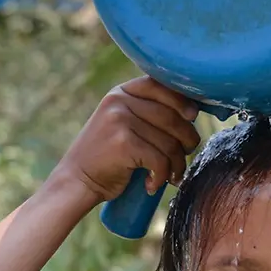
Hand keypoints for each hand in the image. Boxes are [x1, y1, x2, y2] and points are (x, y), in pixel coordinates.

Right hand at [56, 76, 201, 202]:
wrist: (77, 180)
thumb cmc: (107, 156)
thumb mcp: (122, 122)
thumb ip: (147, 111)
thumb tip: (193, 111)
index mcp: (121, 92)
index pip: (161, 85)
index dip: (183, 101)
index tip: (193, 116)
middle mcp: (120, 101)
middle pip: (172, 117)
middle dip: (187, 140)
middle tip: (184, 156)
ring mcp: (120, 120)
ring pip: (169, 142)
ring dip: (177, 164)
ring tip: (172, 175)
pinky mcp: (123, 143)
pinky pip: (160, 160)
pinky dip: (163, 176)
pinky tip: (154, 185)